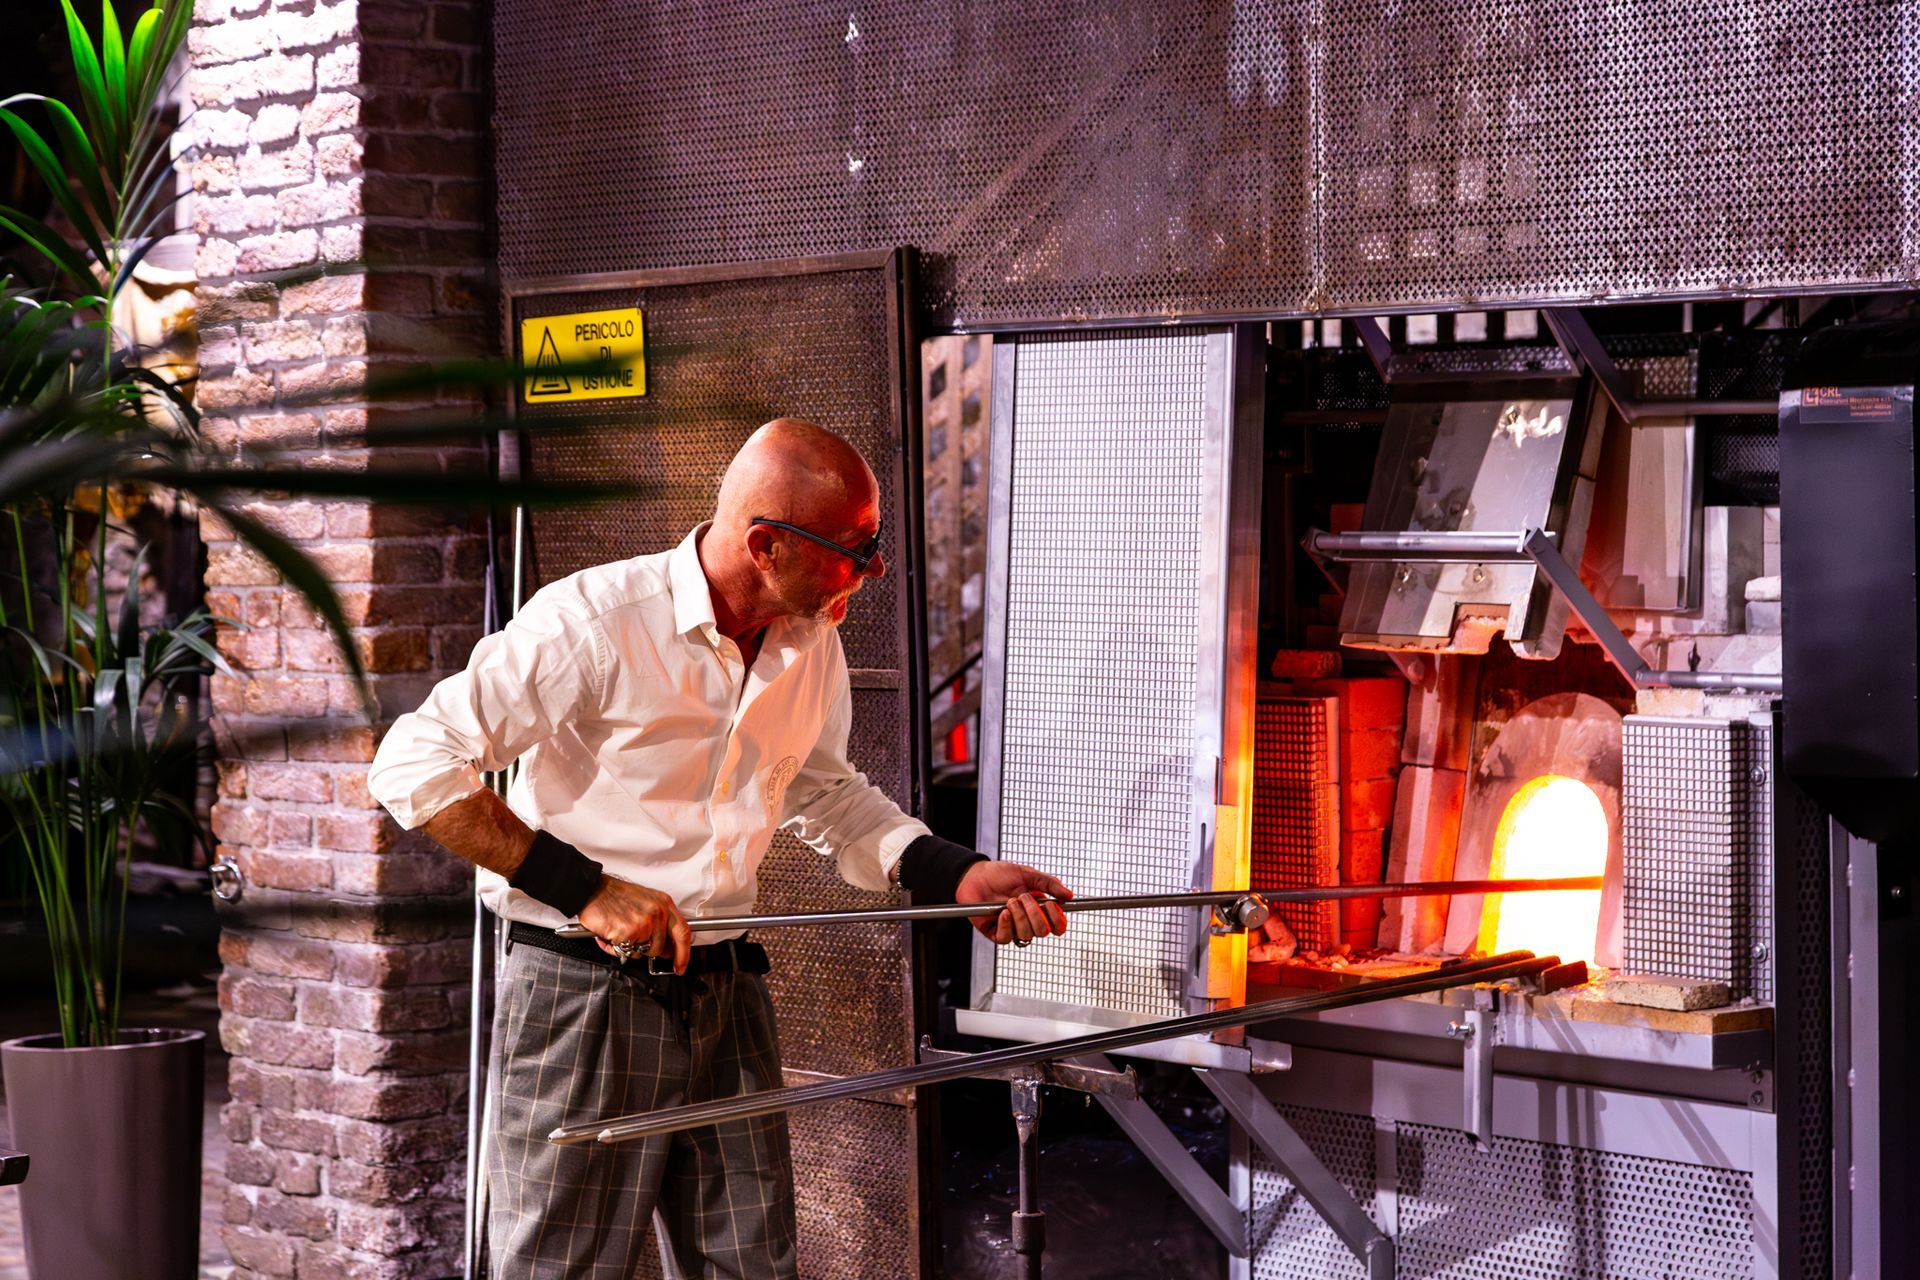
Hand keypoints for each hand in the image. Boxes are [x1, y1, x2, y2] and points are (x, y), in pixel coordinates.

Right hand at [577, 875, 692, 973]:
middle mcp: (657, 912)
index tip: (680, 965)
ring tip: (618, 932)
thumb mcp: (646, 902)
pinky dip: (614, 948)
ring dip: (627, 948)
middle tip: (631, 940)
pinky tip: (609, 934)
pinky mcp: (629, 932)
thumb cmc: (614, 895)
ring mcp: (644, 922)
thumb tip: (666, 948)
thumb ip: (660, 923)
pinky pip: (624, 952)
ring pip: (641, 952)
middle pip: (659, 948)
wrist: (592, 889)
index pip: (683, 932)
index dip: (683, 953)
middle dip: (644, 950)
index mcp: (663, 903)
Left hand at [955, 860, 1072, 945]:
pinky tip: (1002, 913)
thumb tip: (1069, 895)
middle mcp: (1029, 921)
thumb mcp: (1028, 873)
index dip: (1058, 920)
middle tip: (1023, 897)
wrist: (974, 876)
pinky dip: (1006, 924)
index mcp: (1040, 908)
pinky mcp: (997, 933)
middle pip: (1043, 931)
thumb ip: (1049, 883)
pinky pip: (1007, 938)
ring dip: (1018, 915)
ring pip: (1026, 935)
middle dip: (1034, 913)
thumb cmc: (1000, 874)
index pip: (1057, 926)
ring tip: (1009, 901)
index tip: (1051, 905)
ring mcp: (1013, 928)